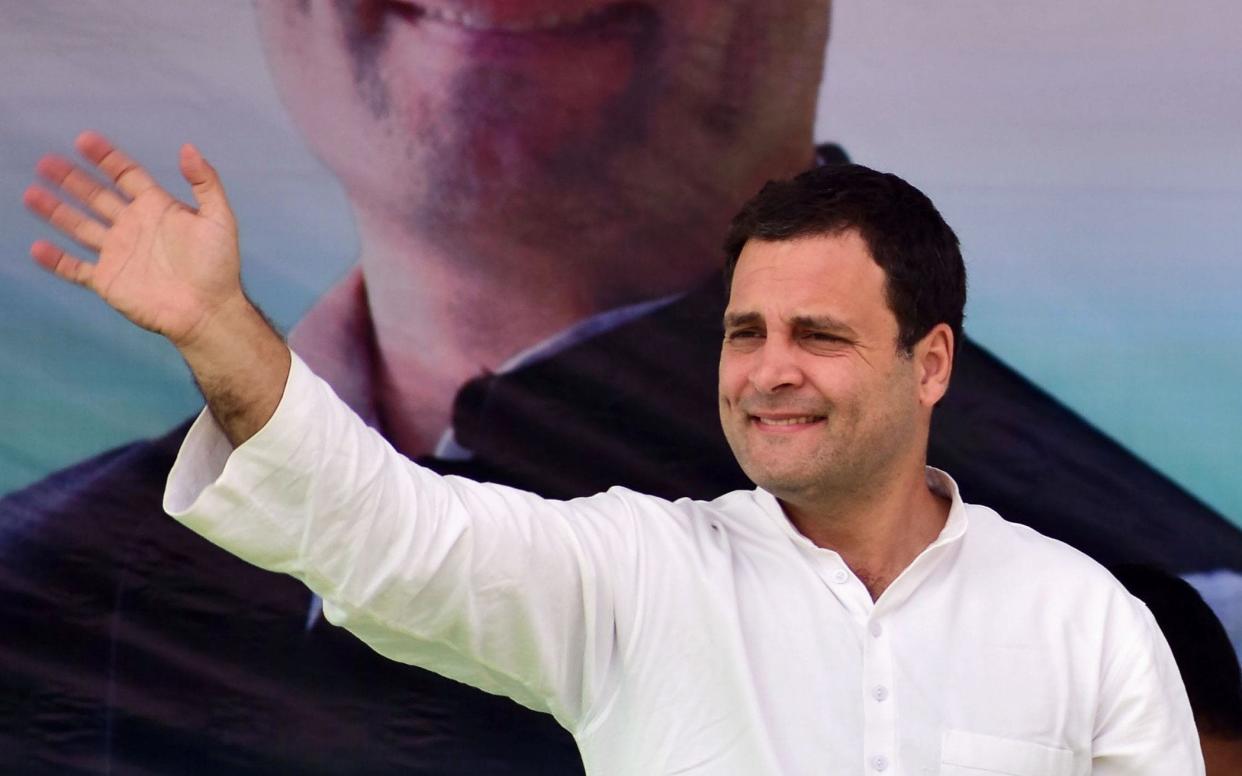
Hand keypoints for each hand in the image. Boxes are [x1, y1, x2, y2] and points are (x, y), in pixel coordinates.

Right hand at [23, 131, 244, 348]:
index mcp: (157, 208)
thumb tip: (189, 148)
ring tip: (32, 194)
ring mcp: (118, 253)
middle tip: (47, 162)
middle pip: (96, 196)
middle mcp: (133, 226)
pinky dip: (56, 260)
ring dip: (56, 211)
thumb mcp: (219, 219)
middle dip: (72, 179)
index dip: (106, 158)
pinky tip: (37, 248)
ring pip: (79, 227)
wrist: (208, 310)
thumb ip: (205, 183)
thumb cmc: (218, 265)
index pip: (126, 176)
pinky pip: (75, 268)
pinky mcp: (108, 280)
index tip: (84, 140)